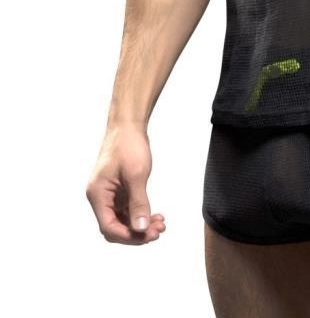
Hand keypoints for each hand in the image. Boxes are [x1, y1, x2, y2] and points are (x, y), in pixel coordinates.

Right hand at [86, 124, 165, 244]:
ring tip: (160, 223)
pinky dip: (139, 214)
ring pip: (122, 219)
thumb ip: (138, 203)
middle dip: (136, 232)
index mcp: (98, 195)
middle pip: (115, 226)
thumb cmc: (128, 145)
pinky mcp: (117, 190)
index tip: (149, 236)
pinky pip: (126, 209)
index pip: (109, 227)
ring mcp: (108, 194)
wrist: (128, 125)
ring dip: (140, 224)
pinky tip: (154, 214)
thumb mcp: (136, 175)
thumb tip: (141, 228)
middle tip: (158, 231)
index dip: (129, 235)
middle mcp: (100, 197)